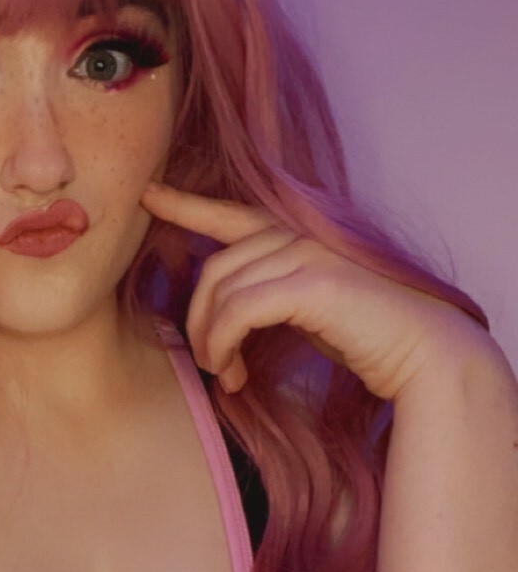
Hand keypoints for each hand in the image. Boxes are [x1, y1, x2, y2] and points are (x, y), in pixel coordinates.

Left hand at [139, 180, 486, 403]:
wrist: (422, 352)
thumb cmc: (365, 337)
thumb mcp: (305, 309)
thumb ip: (268, 296)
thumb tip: (221, 321)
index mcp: (296, 237)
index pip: (231, 214)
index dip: (187, 203)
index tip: (148, 195)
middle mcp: (298, 236)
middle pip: (214, 268)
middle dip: (198, 320)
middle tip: (210, 364)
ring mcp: (306, 255)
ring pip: (222, 291)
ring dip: (211, 341)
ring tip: (226, 375)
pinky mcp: (312, 284)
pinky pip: (240, 310)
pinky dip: (225, 345)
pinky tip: (236, 374)